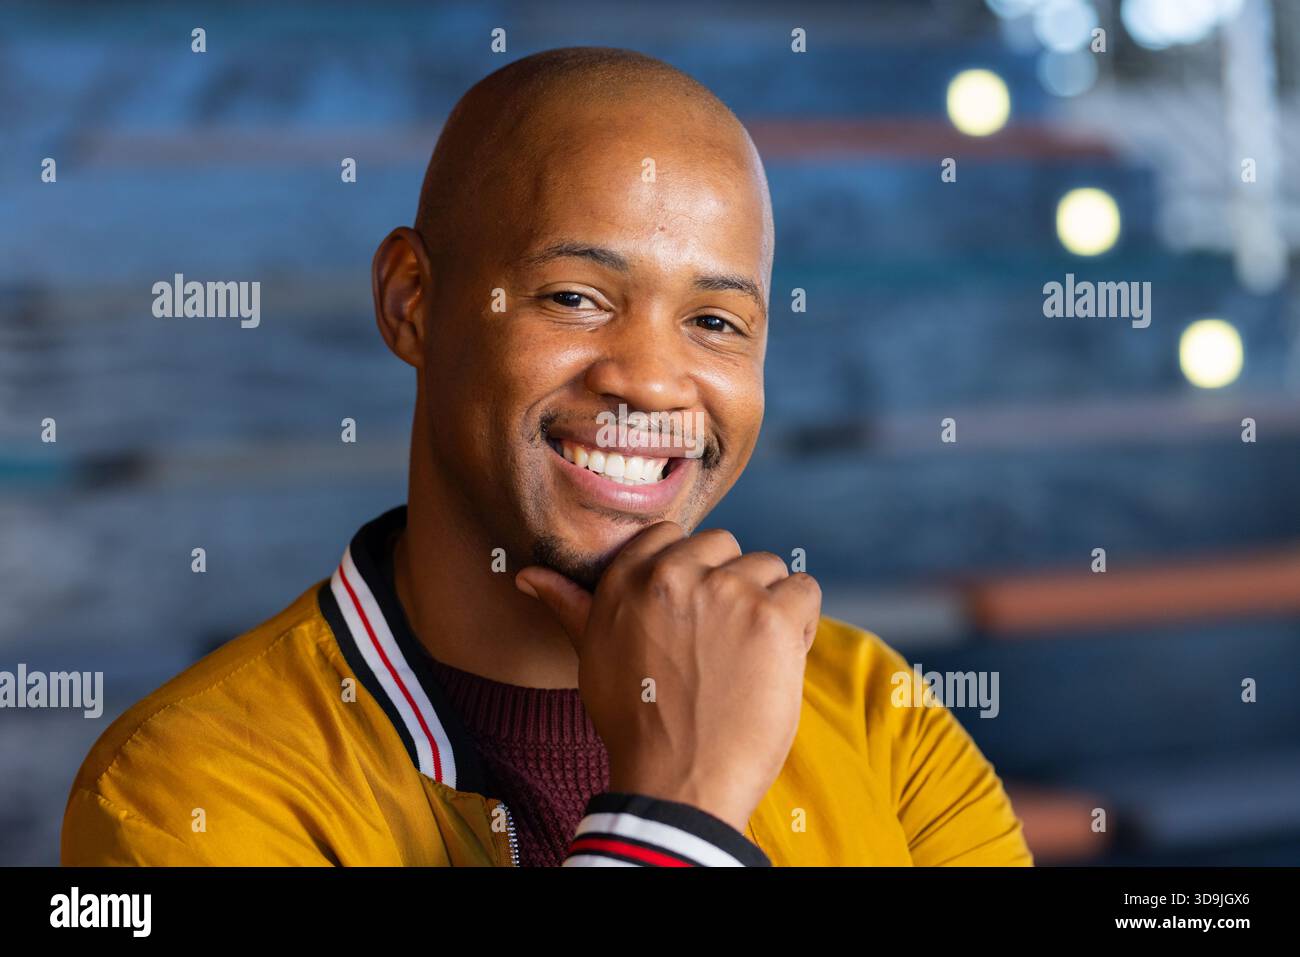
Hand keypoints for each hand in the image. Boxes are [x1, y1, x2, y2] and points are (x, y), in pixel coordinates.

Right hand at [515, 522, 820, 832]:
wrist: (679, 782)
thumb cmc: (636, 722)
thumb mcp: (593, 656)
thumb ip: (570, 606)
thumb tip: (528, 575)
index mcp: (628, 578)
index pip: (672, 534)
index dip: (691, 571)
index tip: (692, 613)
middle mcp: (674, 574)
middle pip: (726, 546)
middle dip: (731, 584)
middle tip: (721, 642)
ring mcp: (727, 592)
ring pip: (768, 567)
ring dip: (768, 604)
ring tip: (749, 656)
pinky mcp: (772, 617)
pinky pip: (805, 590)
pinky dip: (801, 622)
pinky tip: (777, 659)